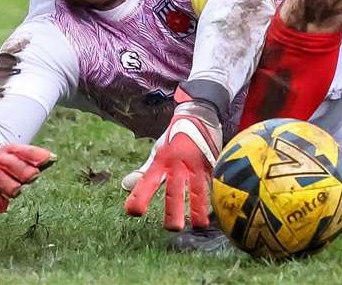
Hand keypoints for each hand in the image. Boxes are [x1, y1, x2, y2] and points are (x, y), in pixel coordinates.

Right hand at [0, 143, 55, 213]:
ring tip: (17, 191)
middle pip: (11, 163)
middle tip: (33, 176)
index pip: (24, 151)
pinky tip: (3, 207)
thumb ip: (34, 160)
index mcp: (10, 150)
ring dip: (8, 184)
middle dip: (22, 170)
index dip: (36, 155)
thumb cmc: (5, 164)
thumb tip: (53, 159)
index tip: (48, 159)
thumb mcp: (17, 158)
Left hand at [123, 90, 222, 229]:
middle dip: (173, 209)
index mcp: (161, 160)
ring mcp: (197, 163)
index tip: (133, 212)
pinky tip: (216, 210)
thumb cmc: (175, 137)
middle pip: (174, 189)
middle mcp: (178, 163)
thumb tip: (125, 184)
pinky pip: (213, 181)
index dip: (140, 196)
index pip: (147, 181)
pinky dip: (214, 196)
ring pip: (198, 188)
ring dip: (198, 208)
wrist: (200, 113)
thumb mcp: (158, 152)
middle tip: (171, 228)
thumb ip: (144, 172)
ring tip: (198, 225)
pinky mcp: (213, 162)